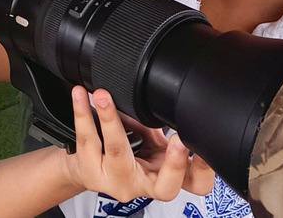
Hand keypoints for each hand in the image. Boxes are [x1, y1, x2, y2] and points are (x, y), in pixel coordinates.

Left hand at [62, 87, 214, 202]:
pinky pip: (87, 139)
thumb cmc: (125, 156)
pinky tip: (81, 95)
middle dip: (175, 162)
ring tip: (105, 96)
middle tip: (178, 138)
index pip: (196, 183)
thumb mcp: (152, 144)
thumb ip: (163, 130)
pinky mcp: (90, 170)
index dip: (202, 167)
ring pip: (117, 152)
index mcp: (166, 176)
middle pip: (167, 187)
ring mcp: (116, 181)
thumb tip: (170, 99)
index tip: (197, 140)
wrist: (87, 168)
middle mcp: (143, 186)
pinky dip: (83, 112)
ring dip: (112, 118)